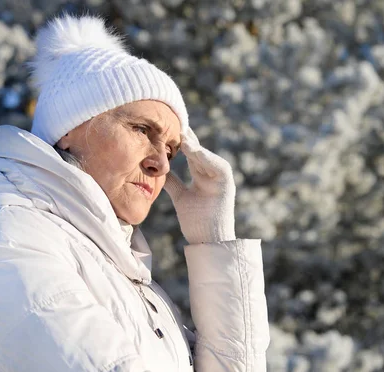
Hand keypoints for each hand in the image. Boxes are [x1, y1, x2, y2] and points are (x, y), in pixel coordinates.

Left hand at [163, 128, 235, 243]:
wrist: (210, 241)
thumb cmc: (196, 221)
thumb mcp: (180, 196)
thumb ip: (172, 181)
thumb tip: (157, 169)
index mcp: (202, 174)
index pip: (190, 152)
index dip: (179, 140)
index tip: (167, 125)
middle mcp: (212, 172)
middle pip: (196, 150)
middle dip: (186, 136)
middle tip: (173, 118)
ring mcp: (220, 176)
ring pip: (203, 156)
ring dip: (193, 144)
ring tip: (180, 132)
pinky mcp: (226, 182)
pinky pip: (214, 165)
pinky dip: (203, 156)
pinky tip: (191, 147)